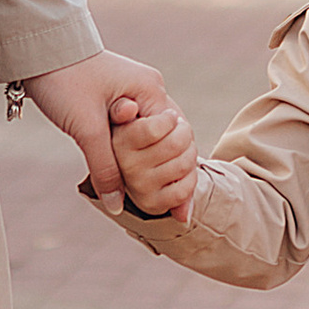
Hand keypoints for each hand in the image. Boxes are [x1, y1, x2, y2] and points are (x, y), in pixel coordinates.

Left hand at [18, 52, 189, 212]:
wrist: (36, 50)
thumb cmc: (62, 80)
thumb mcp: (86, 128)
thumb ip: (105, 167)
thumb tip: (118, 205)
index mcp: (150, 91)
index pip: (176, 138)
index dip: (171, 170)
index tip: (167, 199)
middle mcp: (148, 91)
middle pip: (169, 140)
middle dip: (164, 170)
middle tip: (158, 201)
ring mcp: (135, 94)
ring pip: (152, 139)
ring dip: (148, 163)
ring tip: (149, 196)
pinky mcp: (117, 100)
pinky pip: (135, 133)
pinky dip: (134, 154)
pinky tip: (132, 177)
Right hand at [109, 90, 198, 221]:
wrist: (143, 159)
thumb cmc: (140, 124)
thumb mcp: (133, 109)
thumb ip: (126, 105)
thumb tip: (128, 107)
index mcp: (116, 141)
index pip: (154, 129)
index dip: (170, 119)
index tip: (169, 116)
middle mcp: (123, 166)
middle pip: (175, 145)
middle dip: (184, 133)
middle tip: (178, 130)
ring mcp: (136, 186)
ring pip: (184, 165)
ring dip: (190, 152)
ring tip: (180, 146)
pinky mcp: (150, 204)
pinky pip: (183, 191)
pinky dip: (191, 178)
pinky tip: (182, 169)